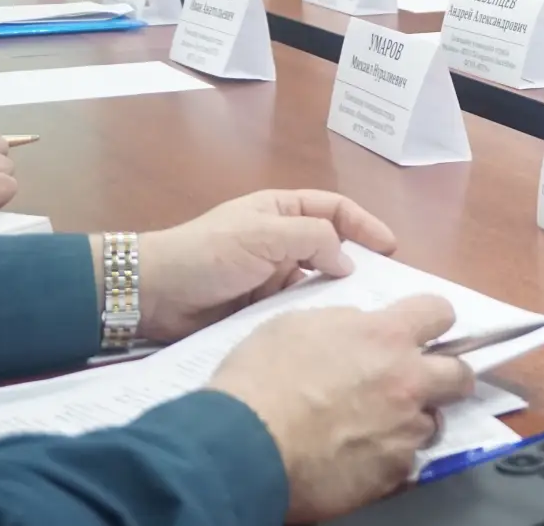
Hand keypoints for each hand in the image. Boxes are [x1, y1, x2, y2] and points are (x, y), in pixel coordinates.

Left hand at [135, 189, 398, 342]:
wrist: (153, 296)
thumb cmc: (207, 253)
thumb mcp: (263, 234)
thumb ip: (312, 239)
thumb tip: (347, 263)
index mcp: (281, 212)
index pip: (335, 210)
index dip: (365, 225)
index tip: (390, 250)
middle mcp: (281, 242)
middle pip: (331, 248)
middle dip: (358, 265)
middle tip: (385, 290)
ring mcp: (271, 277)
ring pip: (317, 283)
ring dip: (336, 296)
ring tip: (362, 316)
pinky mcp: (261, 309)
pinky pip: (297, 310)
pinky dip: (313, 318)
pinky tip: (330, 333)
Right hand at [209, 296, 474, 521]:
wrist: (243, 446)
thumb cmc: (260, 378)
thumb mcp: (298, 325)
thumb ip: (343, 323)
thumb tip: (361, 329)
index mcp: (386, 336)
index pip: (439, 312)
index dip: (431, 319)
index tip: (421, 330)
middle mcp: (408, 381)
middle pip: (460, 374)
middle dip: (447, 375)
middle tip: (417, 382)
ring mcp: (404, 431)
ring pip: (431, 422)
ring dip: (411, 421)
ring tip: (375, 427)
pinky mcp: (392, 473)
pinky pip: (404, 462)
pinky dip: (386, 458)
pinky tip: (356, 458)